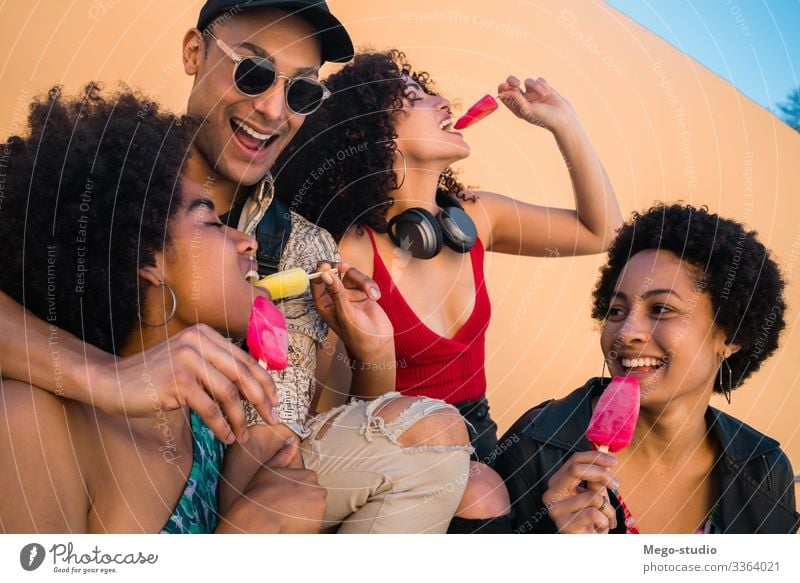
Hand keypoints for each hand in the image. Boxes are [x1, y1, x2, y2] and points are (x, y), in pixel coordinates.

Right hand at [92, 324, 279, 444]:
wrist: (113, 381)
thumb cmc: (154, 376)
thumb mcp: (188, 362)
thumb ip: (215, 366)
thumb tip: (252, 386)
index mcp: (206, 335)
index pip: (246, 360)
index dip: (265, 382)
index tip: (275, 401)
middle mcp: (199, 342)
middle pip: (244, 374)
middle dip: (263, 400)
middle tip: (273, 419)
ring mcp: (188, 360)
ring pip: (230, 394)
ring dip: (241, 419)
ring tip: (243, 435)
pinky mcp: (178, 381)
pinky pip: (210, 409)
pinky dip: (222, 426)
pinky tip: (226, 436)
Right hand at [217, 436, 325, 532]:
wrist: (258, 518)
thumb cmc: (261, 492)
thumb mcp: (270, 468)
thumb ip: (284, 453)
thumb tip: (292, 440)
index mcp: (310, 476)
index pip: (307, 485)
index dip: (295, 492)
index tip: (284, 498)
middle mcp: (319, 492)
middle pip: (313, 499)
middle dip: (302, 505)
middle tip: (284, 509)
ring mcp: (319, 510)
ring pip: (313, 514)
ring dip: (303, 517)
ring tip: (285, 519)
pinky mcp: (316, 527)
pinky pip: (312, 528)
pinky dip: (303, 529)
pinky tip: (289, 528)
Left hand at [310, 262, 393, 363]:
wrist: (379, 345)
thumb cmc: (357, 335)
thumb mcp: (345, 314)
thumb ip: (336, 292)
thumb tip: (326, 274)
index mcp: (324, 303)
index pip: (317, 281)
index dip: (320, 271)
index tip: (327, 266)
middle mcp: (335, 296)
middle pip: (333, 272)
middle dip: (340, 269)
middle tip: (344, 266)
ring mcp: (350, 294)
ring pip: (351, 275)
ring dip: (363, 281)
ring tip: (372, 295)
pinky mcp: (363, 293)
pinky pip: (365, 281)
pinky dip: (371, 286)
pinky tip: (376, 297)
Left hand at [497, 76, 575, 131]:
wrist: (563, 117)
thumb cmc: (544, 117)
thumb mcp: (527, 109)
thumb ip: (516, 98)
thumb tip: (503, 91)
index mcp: (516, 107)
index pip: (503, 94)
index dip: (502, 88)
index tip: (506, 86)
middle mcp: (523, 99)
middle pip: (512, 83)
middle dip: (512, 80)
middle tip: (517, 83)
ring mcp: (532, 93)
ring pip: (528, 81)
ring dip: (536, 86)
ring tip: (544, 94)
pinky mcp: (542, 88)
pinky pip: (539, 80)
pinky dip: (543, 85)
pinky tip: (548, 93)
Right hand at [542, 451, 618, 533]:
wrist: (588, 546)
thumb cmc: (591, 520)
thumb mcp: (595, 495)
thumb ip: (596, 479)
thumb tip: (605, 460)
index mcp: (557, 483)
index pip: (573, 460)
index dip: (595, 457)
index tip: (614, 462)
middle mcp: (551, 494)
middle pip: (576, 469)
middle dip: (601, 474)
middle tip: (616, 484)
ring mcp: (555, 510)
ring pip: (592, 495)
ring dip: (608, 509)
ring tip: (606, 519)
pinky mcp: (564, 525)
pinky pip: (594, 513)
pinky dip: (605, 521)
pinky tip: (600, 529)